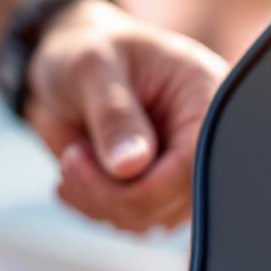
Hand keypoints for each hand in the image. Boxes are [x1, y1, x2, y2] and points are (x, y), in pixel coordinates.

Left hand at [26, 0, 227, 231]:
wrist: (64, 65)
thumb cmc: (85, 49)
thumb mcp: (93, 68)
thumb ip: (114, 114)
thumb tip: (131, 166)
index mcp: (206, 97)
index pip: (193, 165)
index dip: (140, 183)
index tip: (82, 161)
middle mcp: (202, 139)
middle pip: (170, 201)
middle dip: (109, 193)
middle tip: (72, 159)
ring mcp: (179, 168)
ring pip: (148, 219)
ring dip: (98, 202)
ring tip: (74, 160)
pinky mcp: (157, 189)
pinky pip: (133, 222)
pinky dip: (96, 208)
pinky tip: (79, 176)